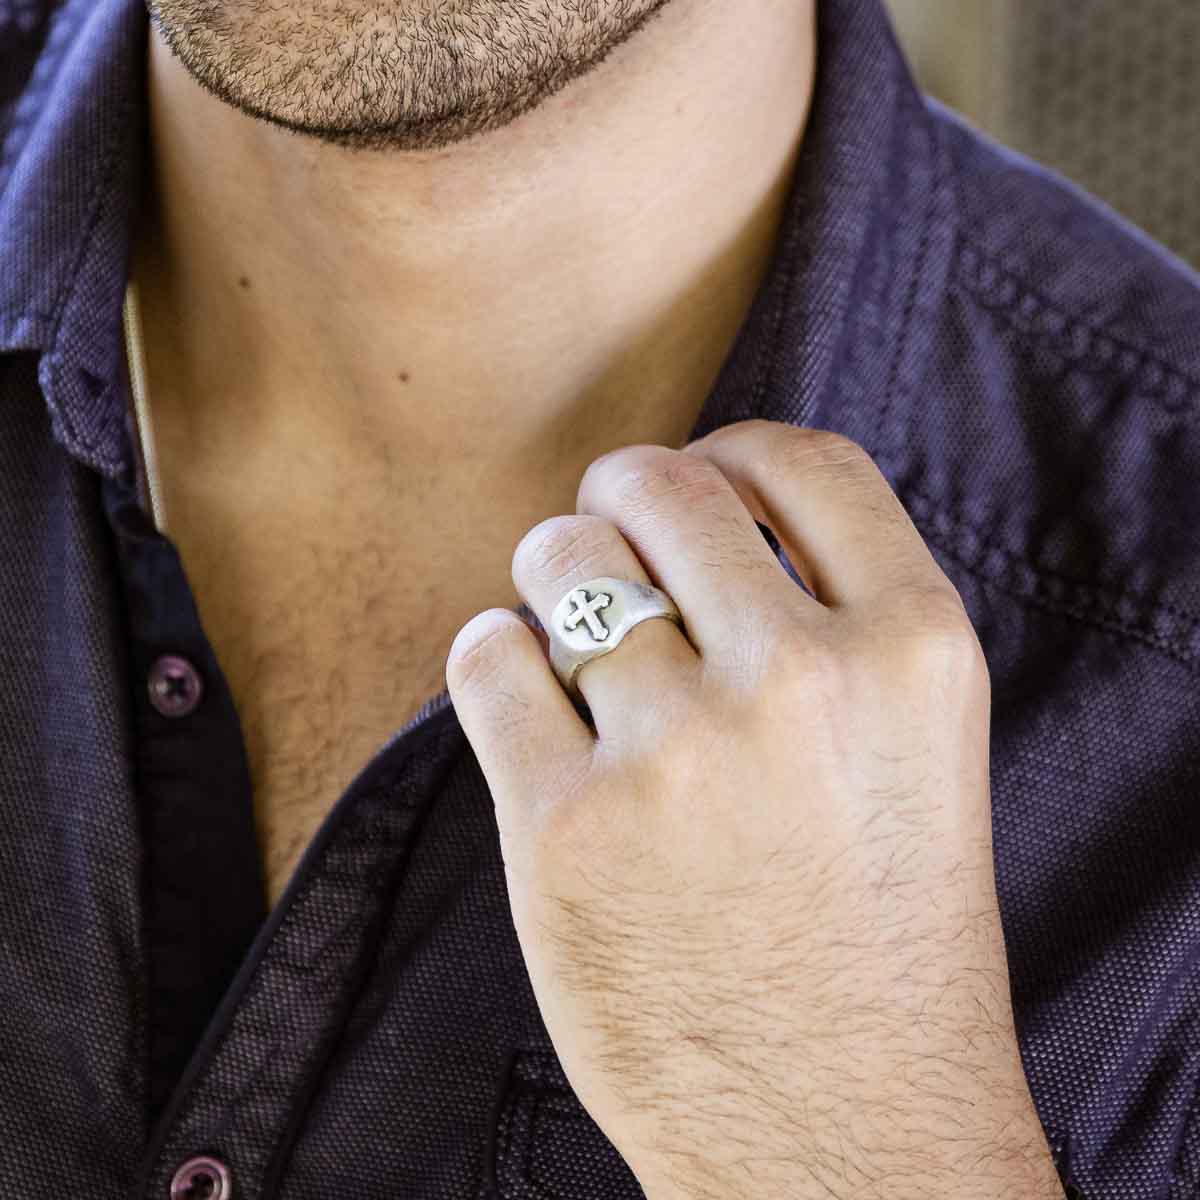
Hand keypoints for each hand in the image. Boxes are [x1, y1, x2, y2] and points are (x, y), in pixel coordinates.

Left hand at [445, 419, 1061, 1199]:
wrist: (841, 1135)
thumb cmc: (878, 940)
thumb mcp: (912, 753)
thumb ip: (834, 620)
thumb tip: (700, 507)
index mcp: (914, 651)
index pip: (801, 462)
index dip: (731, 455)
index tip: (698, 480)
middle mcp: (801, 680)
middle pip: (662, 488)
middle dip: (620, 499)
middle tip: (609, 540)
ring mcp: (677, 753)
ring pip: (560, 560)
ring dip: (553, 576)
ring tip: (571, 633)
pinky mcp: (563, 828)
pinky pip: (485, 654)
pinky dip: (493, 656)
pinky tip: (527, 698)